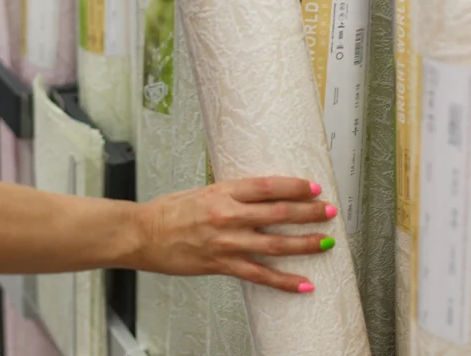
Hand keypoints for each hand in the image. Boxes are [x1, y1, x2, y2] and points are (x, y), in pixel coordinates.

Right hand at [133, 176, 337, 292]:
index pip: (269, 186)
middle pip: (279, 212)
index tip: (313, 188)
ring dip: (304, 243)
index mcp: (224, 191)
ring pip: (275, 243)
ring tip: (325, 242)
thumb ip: (230, 194)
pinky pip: (259, 274)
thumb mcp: (202, 191)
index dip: (295, 187)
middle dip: (308, 212)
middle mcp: (228, 215)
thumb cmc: (168, 211)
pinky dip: (284, 281)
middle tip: (328, 212)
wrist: (142, 234)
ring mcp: (227, 241)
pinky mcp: (222, 264)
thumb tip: (256, 194)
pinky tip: (303, 283)